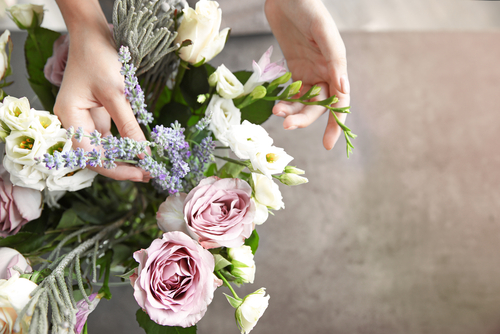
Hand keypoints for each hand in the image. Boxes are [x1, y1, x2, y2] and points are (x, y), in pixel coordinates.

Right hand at [54, 0, 147, 180]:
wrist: (94, 35)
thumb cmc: (100, 59)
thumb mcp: (117, 94)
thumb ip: (129, 126)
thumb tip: (144, 153)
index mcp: (71, 118)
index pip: (91, 156)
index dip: (116, 169)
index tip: (141, 173)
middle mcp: (75, 122)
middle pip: (97, 156)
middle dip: (122, 167)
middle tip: (149, 173)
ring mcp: (86, 120)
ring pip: (105, 149)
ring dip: (126, 158)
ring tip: (149, 166)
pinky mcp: (97, 115)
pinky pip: (111, 138)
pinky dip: (126, 145)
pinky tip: (142, 151)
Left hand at [265, 0, 349, 149]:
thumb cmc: (308, 7)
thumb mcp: (323, 31)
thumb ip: (335, 59)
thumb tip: (343, 88)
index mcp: (336, 65)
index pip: (339, 101)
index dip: (335, 123)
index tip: (328, 144)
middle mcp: (324, 72)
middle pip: (318, 105)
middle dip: (304, 118)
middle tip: (286, 125)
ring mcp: (308, 71)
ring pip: (303, 101)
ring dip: (291, 111)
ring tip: (276, 112)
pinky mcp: (293, 67)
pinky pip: (291, 91)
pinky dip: (284, 100)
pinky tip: (275, 104)